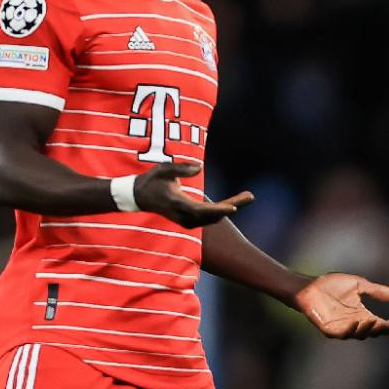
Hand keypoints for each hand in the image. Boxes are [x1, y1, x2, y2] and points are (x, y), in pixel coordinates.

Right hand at [134, 163, 253, 227]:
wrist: (138, 197)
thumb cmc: (152, 180)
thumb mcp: (163, 169)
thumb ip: (180, 168)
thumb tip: (199, 167)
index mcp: (177, 203)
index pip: (200, 210)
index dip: (217, 210)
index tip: (233, 208)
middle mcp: (182, 215)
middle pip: (212, 215)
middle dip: (232, 205)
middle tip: (251, 196)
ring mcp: (185, 220)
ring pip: (212, 218)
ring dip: (230, 207)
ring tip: (247, 196)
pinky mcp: (188, 221)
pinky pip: (208, 218)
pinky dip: (222, 211)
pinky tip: (233, 203)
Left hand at [295, 272, 388, 338]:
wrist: (310, 286)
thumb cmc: (332, 285)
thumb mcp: (360, 285)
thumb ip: (378, 291)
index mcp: (362, 314)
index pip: (381, 324)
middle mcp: (354, 324)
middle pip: (373, 332)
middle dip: (383, 329)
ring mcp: (342, 328)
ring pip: (359, 335)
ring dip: (368, 329)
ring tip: (375, 321)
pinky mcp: (330, 329)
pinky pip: (342, 334)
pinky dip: (351, 329)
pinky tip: (357, 322)